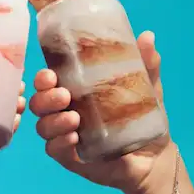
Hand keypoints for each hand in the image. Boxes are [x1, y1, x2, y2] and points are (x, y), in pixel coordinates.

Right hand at [30, 30, 172, 193]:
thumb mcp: (146, 87)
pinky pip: (54, 150)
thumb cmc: (142, 116)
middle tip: (65, 95)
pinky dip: (59, 143)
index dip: (42, 78)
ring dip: (53, 121)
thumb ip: (145, 64)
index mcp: (74, 90)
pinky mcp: (71, 157)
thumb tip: (148, 36)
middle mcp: (64, 111)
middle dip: (45, 98)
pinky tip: (74, 138)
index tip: (51, 75)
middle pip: (38, 103)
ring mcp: (65, 135)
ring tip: (74, 119)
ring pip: (43, 126)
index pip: (47, 81)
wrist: (155, 155)